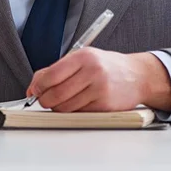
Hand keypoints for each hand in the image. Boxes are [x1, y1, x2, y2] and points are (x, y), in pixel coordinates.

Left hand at [26, 48, 170, 111]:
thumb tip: (34, 86)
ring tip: (61, 101)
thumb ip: (57, 70)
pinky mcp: (105, 105)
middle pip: (56, 93)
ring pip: (66, 107)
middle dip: (45, 100)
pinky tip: (77, 103)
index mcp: (83, 56)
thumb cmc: (106, 66)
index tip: (34, 90)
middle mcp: (92, 71)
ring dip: (58, 108)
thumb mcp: (83, 58)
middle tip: (44, 100)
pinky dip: (73, 112)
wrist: (137, 75)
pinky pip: (79, 113)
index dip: (39, 86)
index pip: (52, 74)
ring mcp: (99, 89)